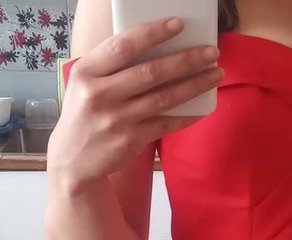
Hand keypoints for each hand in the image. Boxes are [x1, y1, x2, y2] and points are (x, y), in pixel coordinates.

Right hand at [47, 17, 222, 189]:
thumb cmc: (84, 114)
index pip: (123, 46)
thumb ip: (111, 67)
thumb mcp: (85, 84)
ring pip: (163, 98)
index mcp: (87, 71)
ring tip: (215, 74)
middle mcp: (101, 94)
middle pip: (150, 72)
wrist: (73, 161)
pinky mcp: (130, 140)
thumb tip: (154, 47)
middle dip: (186, 60)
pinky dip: (185, 116)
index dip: (152, 33)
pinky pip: (165, 125)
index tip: (178, 24)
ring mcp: (117, 119)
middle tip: (211, 52)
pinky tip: (203, 108)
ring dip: (194, 85)